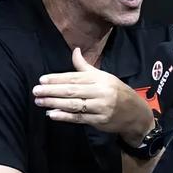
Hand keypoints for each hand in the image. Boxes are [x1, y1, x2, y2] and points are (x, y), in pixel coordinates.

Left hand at [32, 48, 153, 145]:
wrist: (136, 112)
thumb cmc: (116, 91)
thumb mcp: (104, 76)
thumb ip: (85, 67)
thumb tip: (75, 51)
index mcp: (100, 78)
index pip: (75, 77)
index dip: (57, 78)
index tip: (42, 79)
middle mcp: (100, 91)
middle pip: (72, 90)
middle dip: (52, 90)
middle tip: (36, 90)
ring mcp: (100, 107)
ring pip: (74, 104)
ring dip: (54, 103)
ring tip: (39, 101)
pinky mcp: (99, 121)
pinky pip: (79, 118)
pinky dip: (64, 116)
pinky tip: (52, 114)